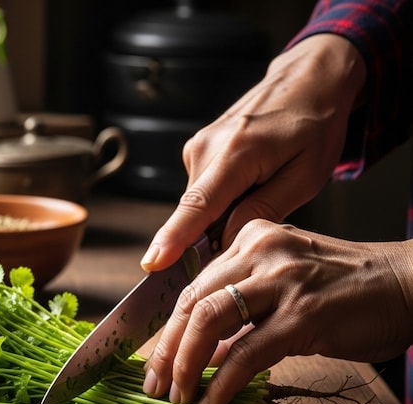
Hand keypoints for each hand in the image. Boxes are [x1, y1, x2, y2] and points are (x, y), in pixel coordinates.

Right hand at [140, 34, 366, 271]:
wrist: (309, 78)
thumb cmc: (315, 126)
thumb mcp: (306, 175)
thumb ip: (264, 209)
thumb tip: (223, 241)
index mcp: (237, 153)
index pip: (197, 205)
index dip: (174, 238)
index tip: (152, 262)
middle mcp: (206, 148)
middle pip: (197, 213)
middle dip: (218, 231)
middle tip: (260, 218)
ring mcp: (197, 147)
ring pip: (200, 204)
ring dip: (224, 212)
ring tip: (264, 186)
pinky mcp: (197, 149)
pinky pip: (203, 190)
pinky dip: (223, 198)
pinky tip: (252, 179)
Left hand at [143, 220, 412, 403]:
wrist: (409, 285)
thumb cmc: (346, 290)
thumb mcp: (283, 285)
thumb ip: (241, 310)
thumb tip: (201, 353)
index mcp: (251, 240)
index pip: (193, 286)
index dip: (166, 329)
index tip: (155, 361)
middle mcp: (260, 251)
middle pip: (192, 302)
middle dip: (166, 349)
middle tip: (155, 384)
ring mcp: (281, 281)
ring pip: (209, 321)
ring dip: (185, 364)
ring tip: (178, 395)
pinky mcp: (303, 314)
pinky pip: (247, 352)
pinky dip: (224, 381)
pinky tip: (213, 402)